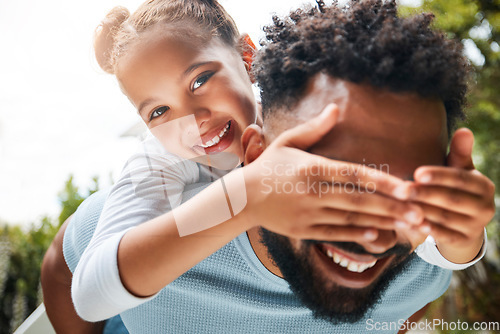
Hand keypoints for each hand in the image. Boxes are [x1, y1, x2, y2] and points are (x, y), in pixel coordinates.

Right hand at [241, 104, 422, 244]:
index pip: (353, 174)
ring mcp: (307, 214)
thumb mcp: (287, 142)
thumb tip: (336, 108)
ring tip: (408, 223)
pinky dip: (356, 234)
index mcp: (310, 168)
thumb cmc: (268, 166)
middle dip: (391, 206)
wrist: (242, 198)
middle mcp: (311, 192)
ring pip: (350, 218)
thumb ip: (314, 128)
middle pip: (358, 200)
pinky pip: (334, 233)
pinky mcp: (303, 230)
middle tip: (421, 210)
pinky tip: (377, 233)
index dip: (383, 181)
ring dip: (381, 221)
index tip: (408, 186)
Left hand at [410, 128, 494, 262]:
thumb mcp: (459, 171)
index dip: (439, 176)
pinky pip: (444, 236)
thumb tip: (464, 130)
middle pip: (451, 199)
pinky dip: (427, 230)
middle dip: (425, 194)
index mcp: (483, 186)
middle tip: (402, 190)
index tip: (417, 173)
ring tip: (401, 205)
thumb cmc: (455, 189)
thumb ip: (459, 154)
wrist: (465, 225)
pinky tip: (410, 224)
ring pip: (445, 218)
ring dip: (422, 212)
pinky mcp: (463, 242)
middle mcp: (485, 207)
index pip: (460, 179)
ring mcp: (475, 226)